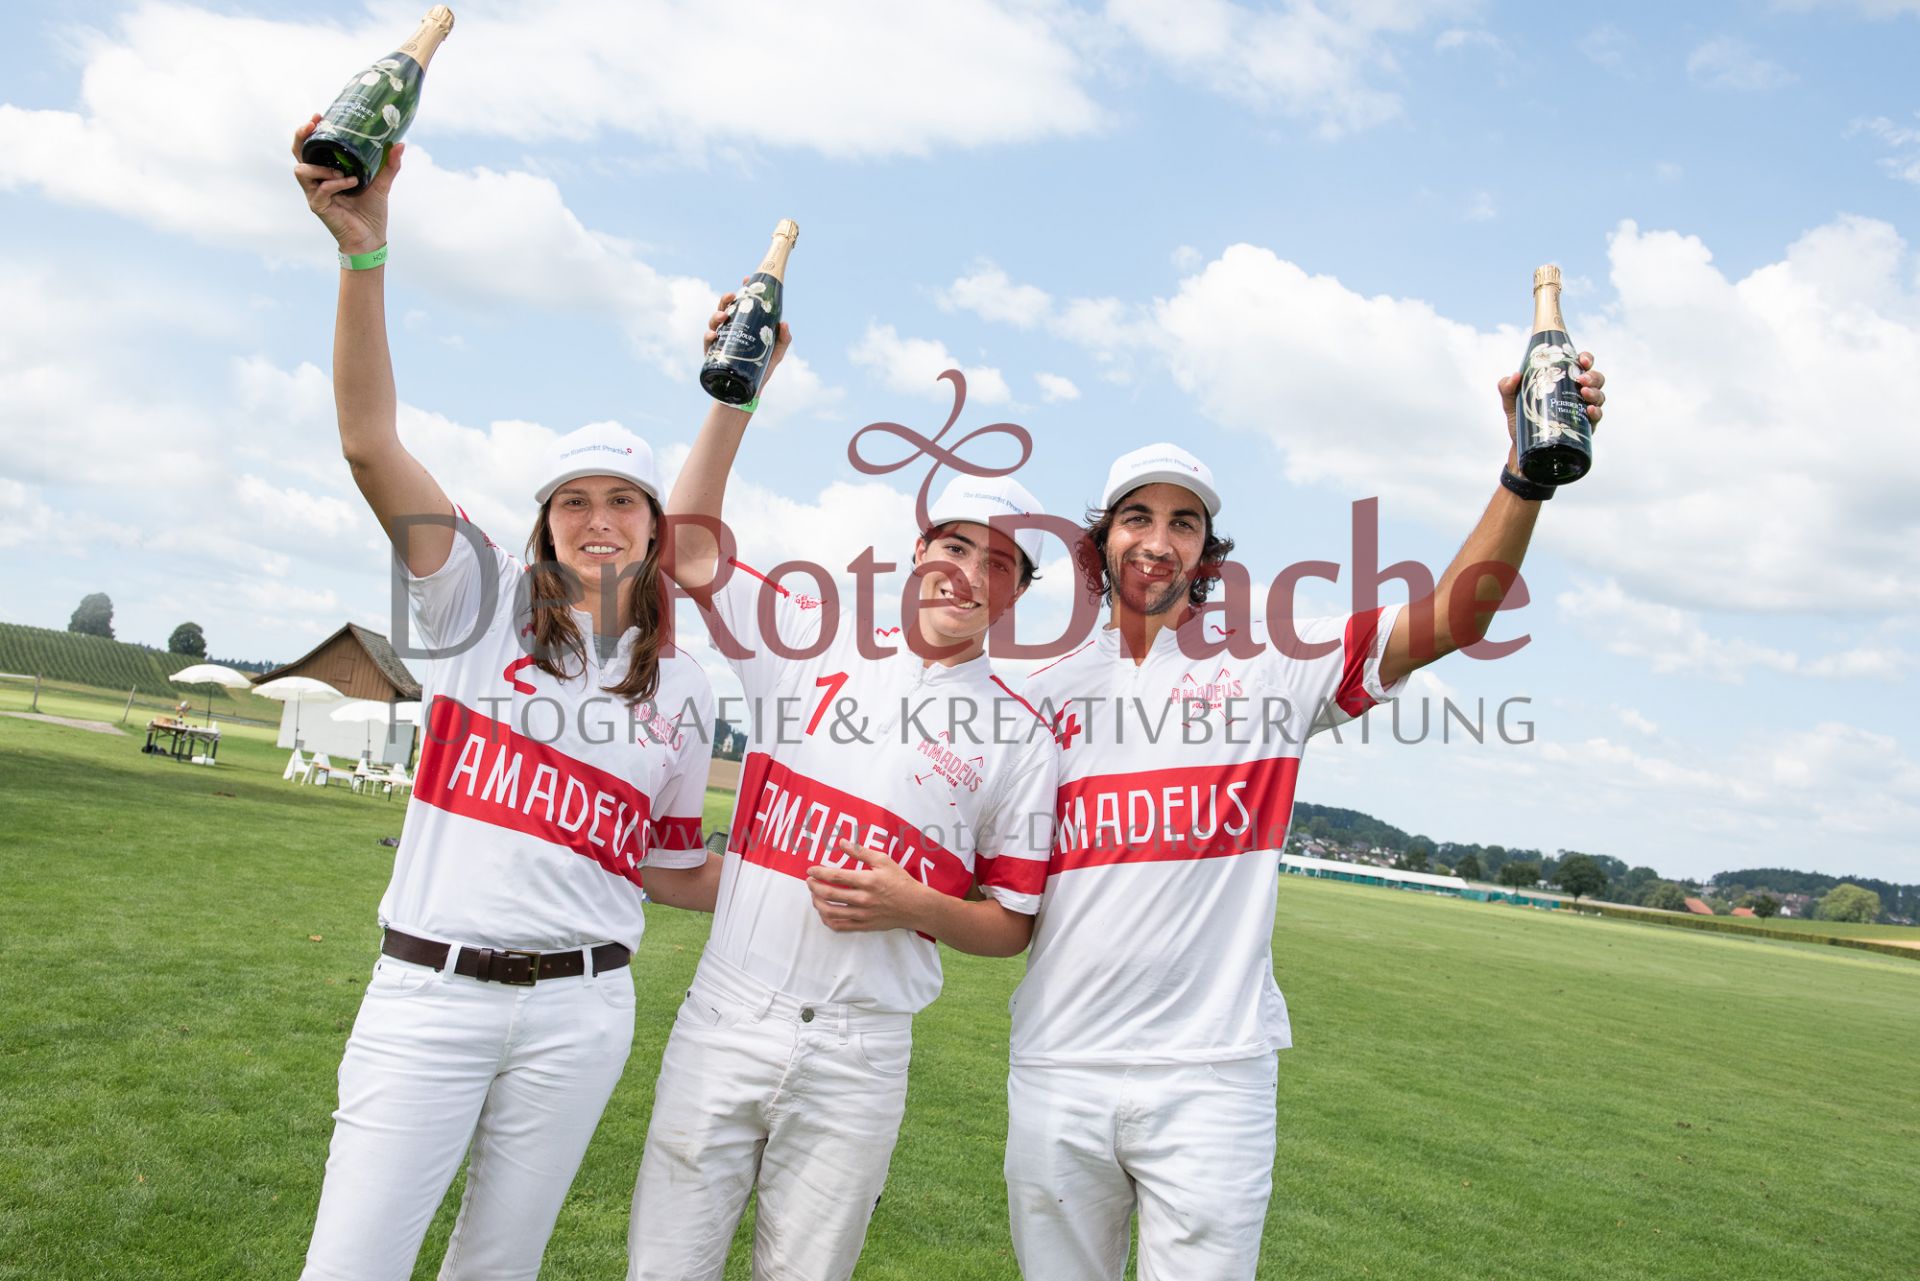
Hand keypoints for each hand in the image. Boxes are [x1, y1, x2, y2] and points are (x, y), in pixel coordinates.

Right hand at [292, 114, 400, 256]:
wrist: (370, 239)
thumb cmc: (371, 213)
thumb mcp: (381, 184)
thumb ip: (389, 165)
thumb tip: (400, 144)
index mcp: (327, 172)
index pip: (310, 147)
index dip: (309, 131)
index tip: (317, 116)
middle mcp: (317, 181)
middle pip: (297, 154)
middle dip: (301, 137)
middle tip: (312, 125)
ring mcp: (315, 193)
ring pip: (302, 171)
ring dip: (321, 168)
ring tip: (342, 173)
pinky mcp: (318, 206)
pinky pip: (320, 190)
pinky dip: (334, 185)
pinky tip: (350, 184)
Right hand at [704, 279, 792, 395]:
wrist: (748, 393)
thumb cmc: (761, 370)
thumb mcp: (776, 353)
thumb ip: (783, 339)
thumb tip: (784, 323)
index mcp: (745, 325)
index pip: (743, 304)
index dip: (744, 289)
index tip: (747, 278)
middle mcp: (731, 330)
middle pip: (725, 308)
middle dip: (727, 299)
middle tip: (732, 296)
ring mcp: (721, 341)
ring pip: (714, 322)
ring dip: (717, 315)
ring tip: (723, 316)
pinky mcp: (713, 354)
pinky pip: (708, 342)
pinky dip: (709, 336)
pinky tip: (713, 335)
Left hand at [806, 841, 927, 932]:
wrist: (915, 906)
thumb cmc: (900, 881)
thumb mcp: (883, 860)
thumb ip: (861, 852)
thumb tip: (842, 843)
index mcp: (867, 880)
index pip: (836, 876)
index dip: (819, 872)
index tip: (810, 870)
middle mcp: (863, 898)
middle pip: (829, 894)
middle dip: (814, 887)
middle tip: (809, 881)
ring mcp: (862, 914)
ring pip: (831, 912)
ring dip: (817, 903)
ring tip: (814, 895)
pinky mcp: (863, 925)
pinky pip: (839, 926)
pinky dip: (827, 920)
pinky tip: (824, 912)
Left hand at [1498, 352, 1605, 470]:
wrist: (1521, 446)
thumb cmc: (1520, 419)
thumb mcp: (1511, 402)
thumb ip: (1507, 387)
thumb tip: (1515, 375)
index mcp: (1563, 382)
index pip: (1581, 365)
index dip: (1586, 359)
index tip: (1581, 360)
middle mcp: (1576, 394)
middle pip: (1596, 379)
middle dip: (1592, 376)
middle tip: (1581, 379)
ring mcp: (1582, 410)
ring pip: (1599, 396)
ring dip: (1595, 392)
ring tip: (1584, 393)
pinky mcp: (1584, 428)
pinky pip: (1597, 418)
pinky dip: (1596, 412)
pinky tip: (1589, 410)